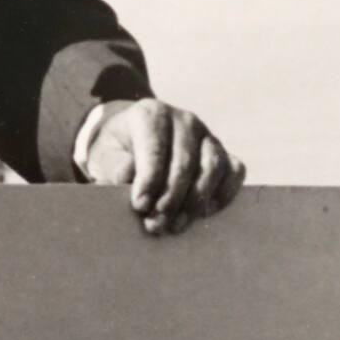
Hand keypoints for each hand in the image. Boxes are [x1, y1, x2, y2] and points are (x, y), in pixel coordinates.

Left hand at [83, 97, 242, 235]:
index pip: (155, 147)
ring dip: (196, 200)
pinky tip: (204, 213)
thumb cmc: (118, 152)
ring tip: (176, 225)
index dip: (149, 179)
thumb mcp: (105, 156)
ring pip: (212, 166)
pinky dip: (223, 194)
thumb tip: (129, 177)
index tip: (140, 206)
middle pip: (185, 161)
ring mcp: (207, 135)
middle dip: (171, 198)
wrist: (133, 142)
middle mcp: (184, 120)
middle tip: (155, 225)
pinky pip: (234, 171)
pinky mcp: (223, 153)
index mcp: (151, 114)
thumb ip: (114, 166)